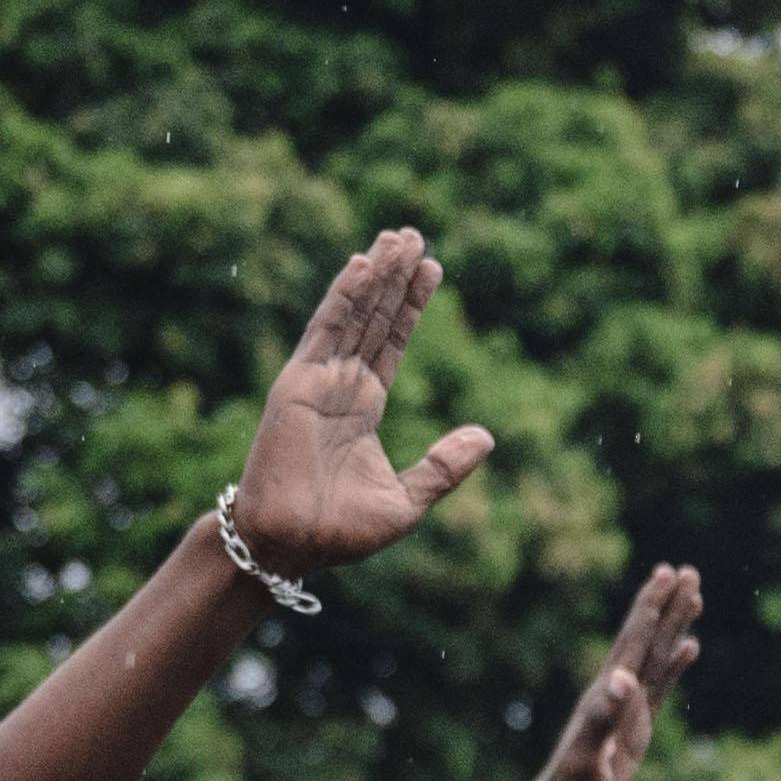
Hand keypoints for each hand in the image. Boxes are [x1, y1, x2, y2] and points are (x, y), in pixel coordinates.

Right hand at [226, 229, 496, 573]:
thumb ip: (445, 466)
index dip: (411, 306)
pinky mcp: (298, 382)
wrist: (292, 545)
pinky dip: (345, 296)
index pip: (391, 344)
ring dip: (375, 275)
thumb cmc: (341, 532)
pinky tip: (363, 265)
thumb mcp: (408, 497)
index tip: (434, 269)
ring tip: (398, 237)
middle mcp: (341, 386)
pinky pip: (326, 330)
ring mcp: (318, 380)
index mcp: (364, 408)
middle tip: (415, 235)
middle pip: (374, 318)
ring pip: (353, 314)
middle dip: (395, 278)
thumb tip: (488, 436)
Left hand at [500, 563, 704, 780]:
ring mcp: (627, 709)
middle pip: (646, 639)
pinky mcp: (636, 728)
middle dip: (666, 605)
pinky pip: (661, 687)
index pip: (634, 641)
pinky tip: (688, 648)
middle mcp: (617, 694)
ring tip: (692, 596)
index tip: (668, 574)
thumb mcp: (586, 759)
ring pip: (656, 657)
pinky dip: (675, 664)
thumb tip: (624, 678)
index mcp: (606, 695)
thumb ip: (603, 718)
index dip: (651, 607)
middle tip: (686, 570)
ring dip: (673, 626)